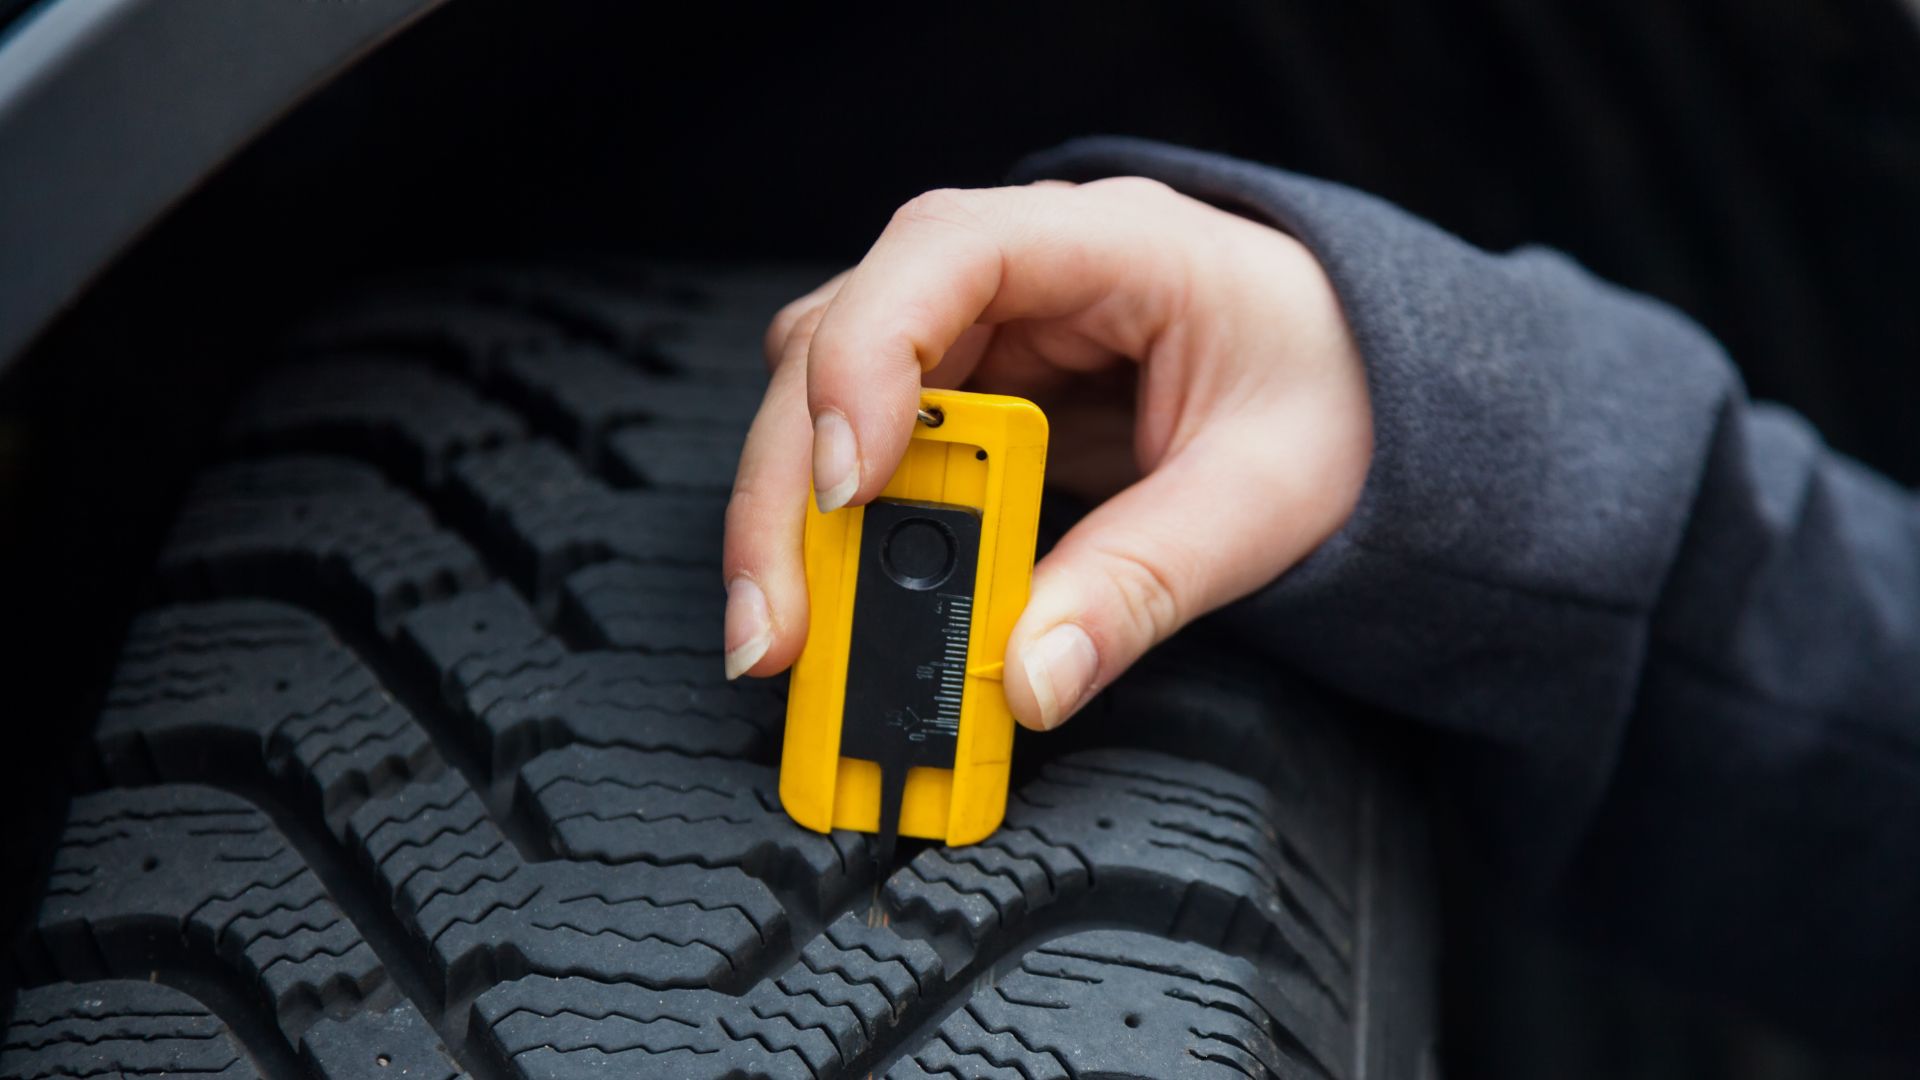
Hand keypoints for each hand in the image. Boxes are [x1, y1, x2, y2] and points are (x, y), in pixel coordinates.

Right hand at [722, 178, 1372, 729]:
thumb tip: (1026, 679)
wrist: (1369, 386)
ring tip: (792, 639)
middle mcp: (1021, 270)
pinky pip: (872, 452)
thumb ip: (1144, 583)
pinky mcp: (968, 396)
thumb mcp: (1263, 500)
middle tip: (778, 625)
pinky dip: (840, 535)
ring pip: (827, 395)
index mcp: (1109, 242)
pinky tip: (836, 608)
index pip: (944, 252)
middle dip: (793, 485)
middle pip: (844, 338)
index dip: (870, 360)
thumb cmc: (1332, 399)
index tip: (849, 486)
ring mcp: (983, 330)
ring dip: (796, 516)